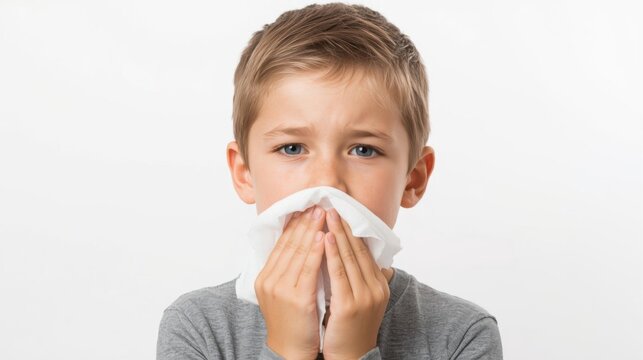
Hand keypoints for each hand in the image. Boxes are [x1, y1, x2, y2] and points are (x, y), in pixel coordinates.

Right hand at [255, 205, 326, 359]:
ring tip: (323, 214)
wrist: (290, 351)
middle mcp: (269, 280)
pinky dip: (316, 250)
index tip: (305, 209)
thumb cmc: (292, 322)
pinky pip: (308, 268)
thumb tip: (302, 246)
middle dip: (304, 223)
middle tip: (317, 205)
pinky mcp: (296, 298)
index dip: (294, 225)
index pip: (281, 244)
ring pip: (298, 252)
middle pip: (289, 244)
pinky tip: (324, 237)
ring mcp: (281, 289)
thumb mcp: (283, 293)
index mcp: (265, 277)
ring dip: (312, 230)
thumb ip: (288, 271)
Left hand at [322, 208, 389, 359]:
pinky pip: (338, 273)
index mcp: (378, 284)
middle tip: (332, 206)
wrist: (351, 358)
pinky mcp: (350, 304)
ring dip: (336, 233)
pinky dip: (331, 253)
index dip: (351, 231)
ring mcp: (364, 296)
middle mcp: (375, 287)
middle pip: (358, 250)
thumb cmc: (351, 329)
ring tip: (326, 215)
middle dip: (343, 226)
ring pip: (348, 257)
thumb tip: (367, 259)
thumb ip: (364, 279)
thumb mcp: (363, 301)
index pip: (364, 251)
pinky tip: (323, 238)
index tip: (340, 214)